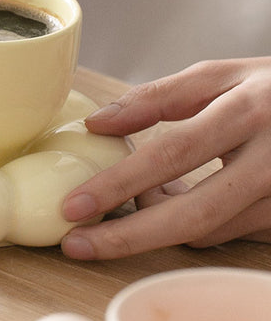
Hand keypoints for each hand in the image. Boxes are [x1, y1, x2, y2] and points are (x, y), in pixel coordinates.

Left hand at [60, 58, 270, 258]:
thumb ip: (158, 97)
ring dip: (159, 225)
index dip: (119, 184)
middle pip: (193, 215)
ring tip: (137, 198)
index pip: (170, 154)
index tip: (74, 206)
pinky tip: (176, 201)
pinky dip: (193, 224)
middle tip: (77, 244)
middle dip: (128, 237)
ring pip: (208, 231)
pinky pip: (228, 234)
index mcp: (247, 111)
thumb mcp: (221, 76)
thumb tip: (98, 123)